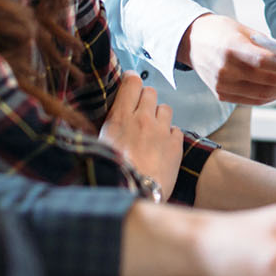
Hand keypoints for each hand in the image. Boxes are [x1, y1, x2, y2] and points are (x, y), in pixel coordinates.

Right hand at [98, 75, 182, 198]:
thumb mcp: (99, 146)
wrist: (134, 195)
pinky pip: (176, 129)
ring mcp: (161, 131)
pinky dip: (170, 135)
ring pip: (165, 108)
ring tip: (152, 131)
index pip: (131, 83)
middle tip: (139, 112)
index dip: (131, 80)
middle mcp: (143, 119)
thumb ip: (106, 127)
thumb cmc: (111, 173)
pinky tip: (162, 146)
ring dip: (159, 116)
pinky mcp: (175, 144)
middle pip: (150, 92)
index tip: (130, 83)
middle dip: (145, 99)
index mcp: (120, 118)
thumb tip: (106, 119)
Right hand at [178, 14, 275, 104]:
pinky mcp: (222, 95)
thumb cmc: (221, 31)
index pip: (263, 63)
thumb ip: (266, 46)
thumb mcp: (244, 30)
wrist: (191, 41)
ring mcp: (222, 86)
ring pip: (262, 95)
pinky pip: (253, 100)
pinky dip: (272, 95)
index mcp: (230, 49)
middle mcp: (224, 70)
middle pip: (267, 81)